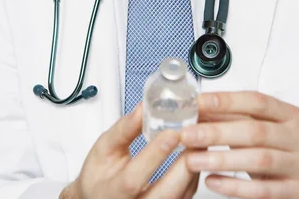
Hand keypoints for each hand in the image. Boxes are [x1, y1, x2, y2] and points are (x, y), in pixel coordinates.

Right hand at [60, 103, 198, 198]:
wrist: (99, 198)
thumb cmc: (100, 176)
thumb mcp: (104, 149)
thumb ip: (123, 130)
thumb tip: (143, 109)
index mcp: (115, 191)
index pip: (135, 177)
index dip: (155, 155)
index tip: (172, 132)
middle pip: (167, 193)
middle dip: (185, 164)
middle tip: (195, 135)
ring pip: (182, 195)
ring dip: (194, 166)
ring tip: (199, 138)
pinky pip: (188, 195)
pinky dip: (194, 172)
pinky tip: (195, 152)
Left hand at [180, 91, 298, 198]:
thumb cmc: (275, 151)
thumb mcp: (258, 128)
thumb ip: (233, 118)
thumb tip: (199, 109)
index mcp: (289, 114)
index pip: (257, 101)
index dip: (228, 101)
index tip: (200, 102)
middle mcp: (298, 138)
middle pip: (255, 131)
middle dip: (217, 132)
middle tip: (188, 134)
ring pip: (258, 159)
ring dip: (221, 159)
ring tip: (193, 159)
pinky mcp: (295, 191)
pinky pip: (261, 189)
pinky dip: (233, 186)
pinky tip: (212, 180)